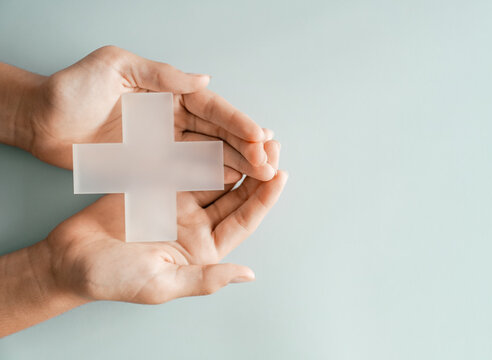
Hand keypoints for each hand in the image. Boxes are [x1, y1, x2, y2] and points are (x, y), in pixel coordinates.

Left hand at [19, 45, 274, 182]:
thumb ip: (160, 75)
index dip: (237, 121)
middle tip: (269, 162)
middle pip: (217, 133)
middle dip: (245, 146)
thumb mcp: (115, 67)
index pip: (211, 108)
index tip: (260, 135)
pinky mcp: (149, 165)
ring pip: (208, 153)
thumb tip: (203, 80)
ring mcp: (162, 142)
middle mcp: (170, 117)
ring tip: (261, 173)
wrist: (38, 120)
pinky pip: (185, 172)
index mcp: (167, 91)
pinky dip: (209, 177)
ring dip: (235, 163)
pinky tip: (231, 181)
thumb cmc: (71, 89)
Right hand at [42, 145, 285, 303]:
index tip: (281, 175)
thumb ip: (206, 279)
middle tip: (274, 146)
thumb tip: (248, 274)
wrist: (69, 258)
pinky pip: (187, 164)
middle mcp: (197, 225)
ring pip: (216, 175)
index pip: (242, 220)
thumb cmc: (114, 278)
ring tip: (254, 135)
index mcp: (205, 249)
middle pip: (236, 194)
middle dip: (257, 171)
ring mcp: (179, 203)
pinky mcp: (159, 185)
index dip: (263, 199)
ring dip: (235, 156)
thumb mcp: (163, 283)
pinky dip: (203, 150)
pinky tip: (220, 132)